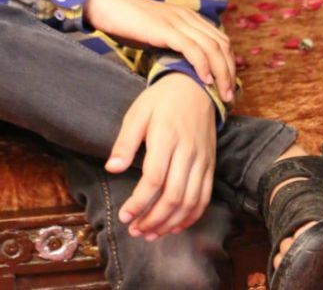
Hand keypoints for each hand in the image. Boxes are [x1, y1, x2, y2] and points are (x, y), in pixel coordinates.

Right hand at [84, 0, 235, 102]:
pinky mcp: (165, 29)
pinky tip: (205, 80)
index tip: (229, 85)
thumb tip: (187, 67)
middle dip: (230, 72)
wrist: (108, 7)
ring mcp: (177, 21)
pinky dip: (202, 65)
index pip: (221, 40)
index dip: (229, 63)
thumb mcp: (159, 32)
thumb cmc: (129, 23)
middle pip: (221, 45)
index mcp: (189, 16)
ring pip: (211, 48)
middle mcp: (188, 16)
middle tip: (230, 96)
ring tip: (222, 94)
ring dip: (221, 73)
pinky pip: (192, 48)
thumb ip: (175, 43)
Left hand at [106, 73, 216, 238]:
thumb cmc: (161, 100)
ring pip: (190, 202)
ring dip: (170, 223)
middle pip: (174, 196)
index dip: (139, 202)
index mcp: (166, 137)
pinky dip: (191, 217)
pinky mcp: (211, 165)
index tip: (124, 216)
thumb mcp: (137, 113)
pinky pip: (204, 198)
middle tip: (135, 231)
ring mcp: (202, 160)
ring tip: (150, 233)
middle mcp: (188, 151)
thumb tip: (111, 168)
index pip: (154, 179)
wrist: (195, 88)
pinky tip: (174, 226)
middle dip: (153, 219)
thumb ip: (125, 142)